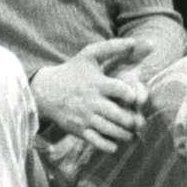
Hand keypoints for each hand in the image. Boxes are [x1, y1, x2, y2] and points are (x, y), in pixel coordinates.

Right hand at [30, 37, 154, 153]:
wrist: (44, 90)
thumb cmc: (73, 71)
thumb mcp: (89, 55)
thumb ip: (115, 47)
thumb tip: (142, 41)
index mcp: (97, 84)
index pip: (123, 92)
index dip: (133, 96)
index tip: (132, 98)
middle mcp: (91, 102)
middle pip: (121, 116)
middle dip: (134, 120)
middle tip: (136, 120)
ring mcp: (85, 117)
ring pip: (113, 131)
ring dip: (126, 134)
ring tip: (128, 130)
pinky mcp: (79, 130)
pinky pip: (99, 143)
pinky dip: (111, 146)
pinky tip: (114, 140)